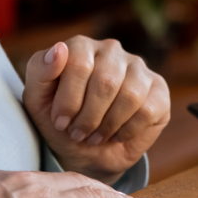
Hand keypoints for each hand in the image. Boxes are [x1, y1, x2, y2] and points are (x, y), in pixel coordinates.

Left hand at [23, 37, 168, 183]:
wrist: (83, 151)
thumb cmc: (60, 120)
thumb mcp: (37, 100)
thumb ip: (40, 70)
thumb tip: (59, 49)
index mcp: (81, 46)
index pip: (78, 63)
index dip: (68, 99)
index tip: (60, 121)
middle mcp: (112, 50)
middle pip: (106, 81)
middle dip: (88, 116)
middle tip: (78, 133)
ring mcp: (138, 68)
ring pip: (130, 95)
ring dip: (108, 124)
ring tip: (95, 136)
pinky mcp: (159, 90)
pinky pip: (147, 110)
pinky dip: (127, 130)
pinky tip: (116, 135)